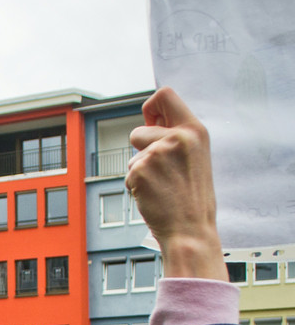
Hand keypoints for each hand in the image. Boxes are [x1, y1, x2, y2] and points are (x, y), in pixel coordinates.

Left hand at [126, 87, 225, 280]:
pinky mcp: (140, 171)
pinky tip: (154, 196)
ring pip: (132, 156)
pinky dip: (135, 186)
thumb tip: (151, 120)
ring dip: (139, 170)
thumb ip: (177, 136)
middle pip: (138, 131)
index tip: (150, 122)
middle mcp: (177, 137)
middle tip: (161, 172)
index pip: (165, 95)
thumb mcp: (196, 156)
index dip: (151, 107)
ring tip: (161, 186)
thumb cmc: (193, 198)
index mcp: (195, 130)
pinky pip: (128, 174)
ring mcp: (157, 154)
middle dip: (141, 150)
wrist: (190, 230)